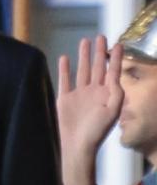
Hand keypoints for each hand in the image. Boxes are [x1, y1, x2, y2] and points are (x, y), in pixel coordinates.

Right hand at [57, 35, 123, 184]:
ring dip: (84, 56)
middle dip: (99, 52)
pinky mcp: (65, 99)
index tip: (119, 43)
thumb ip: (116, 92)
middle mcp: (94, 92)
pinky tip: (65, 58)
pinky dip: (65, 70)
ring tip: (85, 41)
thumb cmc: (96, 132)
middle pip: (98, 67)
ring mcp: (79, 95)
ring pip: (82, 70)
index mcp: (107, 94)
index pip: (113, 71)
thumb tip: (115, 75)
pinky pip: (65, 80)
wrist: (76, 147)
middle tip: (100, 36)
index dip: (116, 58)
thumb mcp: (113, 111)